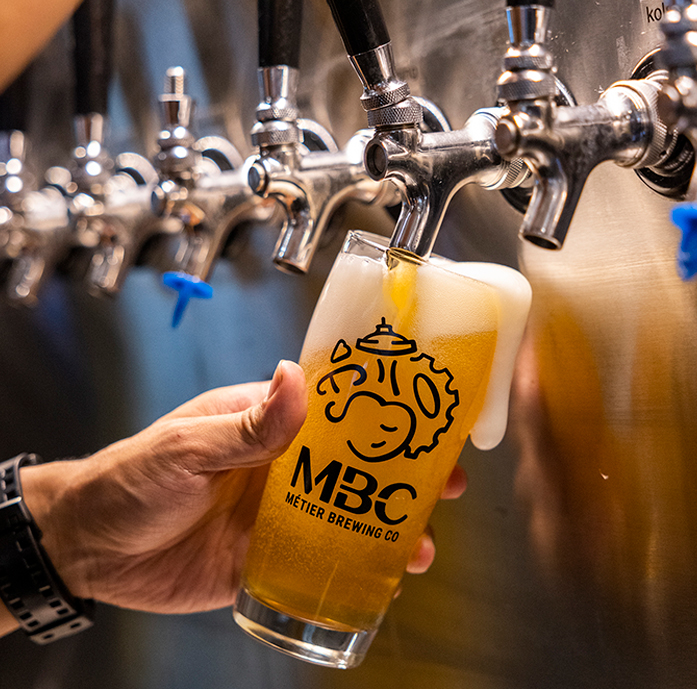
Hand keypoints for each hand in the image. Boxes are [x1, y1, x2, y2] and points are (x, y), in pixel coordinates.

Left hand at [20, 360, 458, 615]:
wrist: (89, 548)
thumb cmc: (129, 478)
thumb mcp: (187, 445)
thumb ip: (246, 423)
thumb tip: (295, 379)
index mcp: (263, 423)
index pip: (334, 406)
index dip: (383, 407)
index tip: (425, 409)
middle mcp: (278, 465)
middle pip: (355, 462)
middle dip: (403, 469)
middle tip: (447, 480)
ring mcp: (276, 514)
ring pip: (347, 514)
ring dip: (388, 524)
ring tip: (422, 541)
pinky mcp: (265, 559)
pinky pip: (320, 563)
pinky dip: (356, 569)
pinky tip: (384, 577)